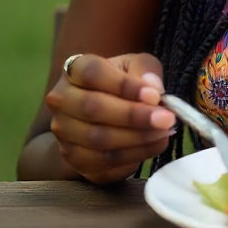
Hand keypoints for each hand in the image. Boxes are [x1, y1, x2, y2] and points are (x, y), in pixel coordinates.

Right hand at [45, 52, 176, 183]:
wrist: (101, 113)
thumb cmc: (122, 82)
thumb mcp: (135, 65)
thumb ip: (146, 69)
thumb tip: (153, 88)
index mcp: (74, 70)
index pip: (93, 74)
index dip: (125, 85)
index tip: (155, 95)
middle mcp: (61, 100)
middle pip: (93, 108)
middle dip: (134, 116)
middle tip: (166, 119)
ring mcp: (63, 133)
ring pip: (98, 139)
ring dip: (136, 138)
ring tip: (164, 132)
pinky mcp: (73, 159)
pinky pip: (103, 163)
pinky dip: (133, 156)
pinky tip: (155, 145)